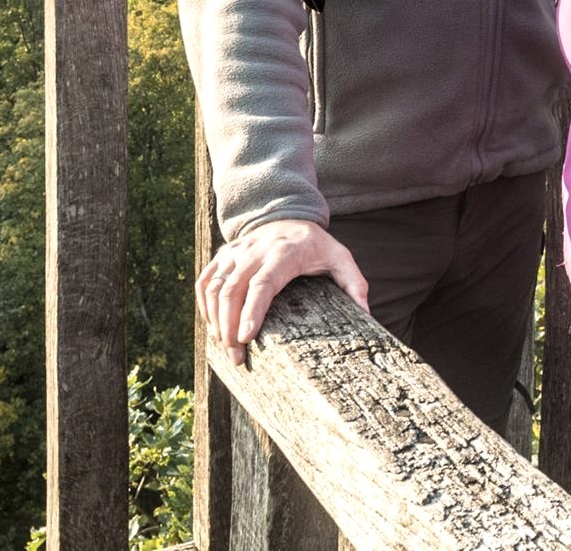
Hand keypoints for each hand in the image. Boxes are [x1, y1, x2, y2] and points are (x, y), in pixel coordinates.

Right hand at [196, 219, 368, 365]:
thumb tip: (366, 314)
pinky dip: (204, 306)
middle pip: (233, 289)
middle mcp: (255, 250)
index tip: (246, 338)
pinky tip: (213, 329)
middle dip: (230, 326)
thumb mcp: (340, 257)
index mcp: (284, 252)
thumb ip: (354, 283)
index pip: (263, 283)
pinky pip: (205, 282)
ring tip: (226, 349)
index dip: (252, 311)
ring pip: (216, 287)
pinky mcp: (223, 255)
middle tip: (237, 357)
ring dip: (215, 321)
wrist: (287, 214)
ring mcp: (235, 252)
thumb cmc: (315, 244)